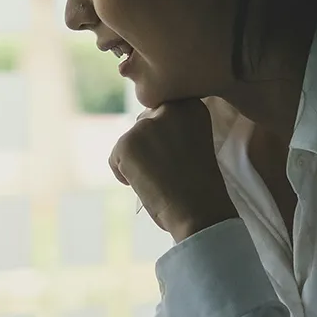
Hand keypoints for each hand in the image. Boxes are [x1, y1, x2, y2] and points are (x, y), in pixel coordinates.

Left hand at [109, 100, 237, 241]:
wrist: (199, 210)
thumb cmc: (201, 185)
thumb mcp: (195, 141)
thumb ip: (174, 127)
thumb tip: (142, 125)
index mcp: (191, 105)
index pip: (162, 111)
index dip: (165, 138)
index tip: (178, 157)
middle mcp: (169, 108)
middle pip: (144, 123)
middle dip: (148, 146)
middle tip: (166, 170)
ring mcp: (146, 125)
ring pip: (129, 142)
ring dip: (138, 161)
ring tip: (160, 179)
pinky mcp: (126, 143)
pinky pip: (115, 159)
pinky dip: (124, 175)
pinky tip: (147, 185)